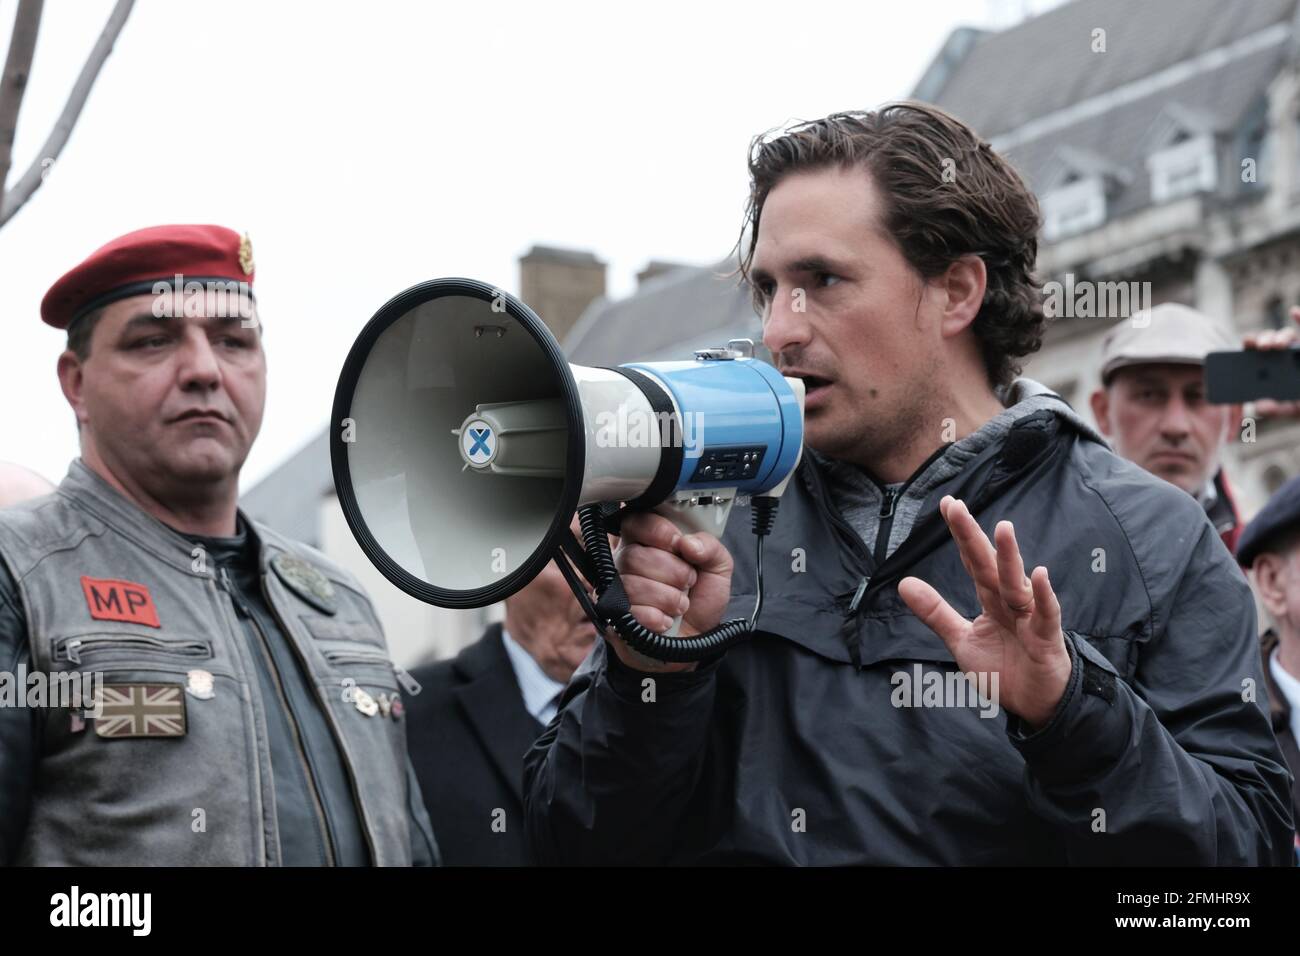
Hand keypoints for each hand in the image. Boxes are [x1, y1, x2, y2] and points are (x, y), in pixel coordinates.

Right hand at [606, 511, 733, 672]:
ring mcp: (616, 588)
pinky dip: (656, 617)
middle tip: (688, 582)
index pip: (637, 521)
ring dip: (667, 598)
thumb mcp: (718, 569)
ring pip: (632, 584)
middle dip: (672, 572)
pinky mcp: (615, 615)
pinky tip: (666, 621)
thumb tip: (688, 543)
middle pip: (635, 555)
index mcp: (648, 540)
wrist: (694, 641)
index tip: (679, 545)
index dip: (658, 531)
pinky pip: (629, 610)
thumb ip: (711, 547)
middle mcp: (626, 560)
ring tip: (681, 605)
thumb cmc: (700, 600)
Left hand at [898, 496, 1071, 728]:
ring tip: (1002, 528)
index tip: (947, 504)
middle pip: (988, 564)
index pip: (972, 561)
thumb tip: (903, 583)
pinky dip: (1043, 596)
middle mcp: (1010, 601)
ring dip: (1010, 557)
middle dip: (972, 536)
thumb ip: (936, 612)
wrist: (1038, 705)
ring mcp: (1030, 617)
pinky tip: (1040, 575)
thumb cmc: (1004, 669)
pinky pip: (1045, 614)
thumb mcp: (962, 640)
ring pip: (1016, 583)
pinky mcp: (1047, 637)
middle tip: (956, 506)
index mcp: (990, 599)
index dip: (960, 535)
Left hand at [1241, 306, 1299, 419]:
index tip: (1246, 341)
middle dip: (1265, 339)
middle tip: (1262, 346)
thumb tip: (1259, 407)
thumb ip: (1275, 409)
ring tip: (1278, 345)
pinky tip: (1293, 312)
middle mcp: (1282, 355)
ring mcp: (1297, 349)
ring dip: (1281, 336)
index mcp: (1270, 367)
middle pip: (1270, 341)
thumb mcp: (1291, 409)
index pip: (1256, 352)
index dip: (1250, 344)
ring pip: (1287, 335)